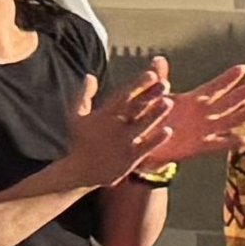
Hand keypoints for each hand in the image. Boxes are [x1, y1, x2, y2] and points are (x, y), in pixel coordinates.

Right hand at [58, 60, 182, 191]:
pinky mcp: (130, 158)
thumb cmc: (79, 142)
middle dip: (150, 95)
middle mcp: (115, 127)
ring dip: (156, 114)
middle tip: (164, 84)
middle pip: (136, 108)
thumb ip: (84, 95)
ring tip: (168, 102)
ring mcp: (123, 143)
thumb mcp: (76, 115)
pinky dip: (156, 139)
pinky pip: (146, 147)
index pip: (124, 95)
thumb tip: (90, 76)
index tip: (151, 74)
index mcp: (104, 114)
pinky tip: (168, 131)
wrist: (80, 171)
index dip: (138, 84)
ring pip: (143, 125)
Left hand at [156, 64, 244, 166]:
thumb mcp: (154, 95)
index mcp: (194, 100)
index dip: (229, 77)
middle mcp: (203, 114)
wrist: (143, 141)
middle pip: (228, 102)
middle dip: (244, 92)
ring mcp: (204, 130)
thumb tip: (158, 58)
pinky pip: (219, 144)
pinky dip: (233, 142)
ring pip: (229, 121)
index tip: (244, 67)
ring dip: (244, 115)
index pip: (215, 86)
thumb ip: (158, 78)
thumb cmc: (151, 116)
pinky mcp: (199, 147)